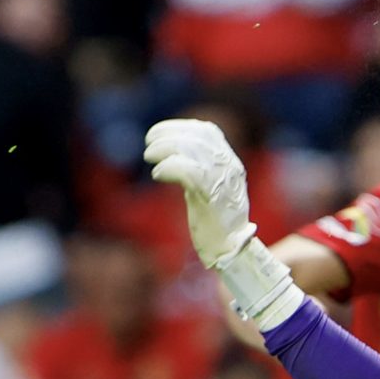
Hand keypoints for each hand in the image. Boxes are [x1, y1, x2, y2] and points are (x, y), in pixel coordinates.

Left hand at [143, 119, 258, 267]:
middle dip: (170, 134)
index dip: (180, 127)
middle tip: (148, 143)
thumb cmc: (215, 223)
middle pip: (199, 137)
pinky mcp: (214, 197)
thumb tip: (171, 154)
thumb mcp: (207, 189)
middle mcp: (230, 167)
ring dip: (166, 148)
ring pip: (194, 150)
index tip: (158, 133)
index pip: (208, 132)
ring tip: (149, 156)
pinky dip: (170, 167)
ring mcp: (224, 181)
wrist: (231, 251)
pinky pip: (191, 171)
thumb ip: (196, 170)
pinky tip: (158, 174)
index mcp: (230, 163)